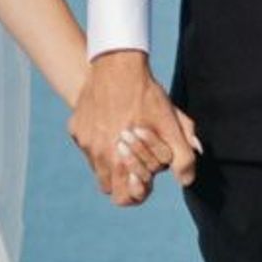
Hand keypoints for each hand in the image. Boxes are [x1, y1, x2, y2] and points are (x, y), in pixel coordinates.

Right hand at [69, 51, 199, 205]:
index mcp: (118, 160)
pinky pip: (87, 145)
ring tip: (126, 140)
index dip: (138, 191)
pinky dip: (99, 141)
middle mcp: (96, 155)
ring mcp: (84, 141)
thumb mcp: (171, 125)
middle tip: (138, 158)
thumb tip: (186, 181)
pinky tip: (112, 123)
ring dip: (112, 161)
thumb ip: (183, 157)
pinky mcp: (76, 128)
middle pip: (109, 186)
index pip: (124, 198)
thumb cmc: (146, 95)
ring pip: (97, 166)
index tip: (146, 177)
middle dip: (125, 177)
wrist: (117, 64)